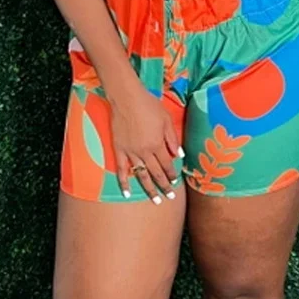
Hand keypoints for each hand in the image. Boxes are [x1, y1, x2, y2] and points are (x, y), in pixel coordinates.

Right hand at [108, 84, 182, 203]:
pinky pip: (122, 169)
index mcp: (158, 144)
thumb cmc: (148, 105)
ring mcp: (131, 152)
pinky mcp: (119, 149)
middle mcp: (145, 152)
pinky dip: (124, 182)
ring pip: (141, 175)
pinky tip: (127, 192)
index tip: (175, 182)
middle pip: (156, 173)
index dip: (172, 174)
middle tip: (169, 198)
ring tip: (155, 200)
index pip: (167, 164)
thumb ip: (173, 139)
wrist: (126, 98)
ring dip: (149, 189)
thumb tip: (180, 155)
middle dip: (164, 186)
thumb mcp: (166, 120)